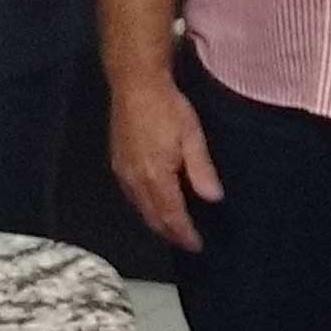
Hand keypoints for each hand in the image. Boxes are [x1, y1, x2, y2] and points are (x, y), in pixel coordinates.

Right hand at [105, 66, 224, 254]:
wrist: (134, 84)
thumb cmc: (167, 107)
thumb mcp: (192, 136)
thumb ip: (201, 170)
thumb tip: (213, 199)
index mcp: (156, 176)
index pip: (171, 216)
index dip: (184, 234)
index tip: (197, 246)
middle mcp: (135, 180)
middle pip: (153, 217)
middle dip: (170, 233)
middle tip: (186, 243)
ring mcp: (123, 172)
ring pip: (140, 208)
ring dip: (156, 222)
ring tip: (173, 230)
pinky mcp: (117, 163)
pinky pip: (131, 196)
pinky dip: (145, 207)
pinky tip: (154, 205)